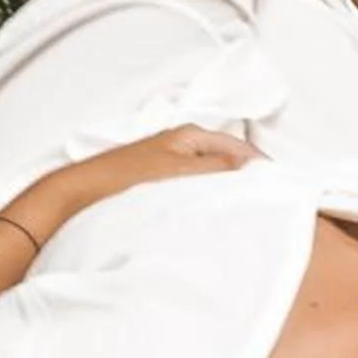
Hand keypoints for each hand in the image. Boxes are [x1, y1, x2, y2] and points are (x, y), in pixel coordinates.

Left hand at [18, 125, 254, 242]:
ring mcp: (167, 166)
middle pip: (227, 163)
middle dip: (246, 183)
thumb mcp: (181, 174)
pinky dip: (204, 204)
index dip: (263, 170)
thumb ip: (220, 170)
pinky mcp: (155, 186)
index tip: (281, 192)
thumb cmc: (123, 181)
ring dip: (224, 196)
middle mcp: (180, 145)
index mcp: (190, 135)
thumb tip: (254, 171)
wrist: (76, 199)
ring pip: (209, 180)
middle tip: (264, 207)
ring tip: (238, 217)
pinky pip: (192, 192)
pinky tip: (206, 222)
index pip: (241, 149)